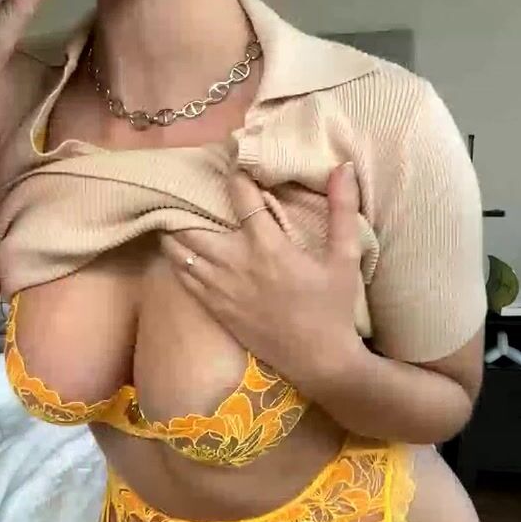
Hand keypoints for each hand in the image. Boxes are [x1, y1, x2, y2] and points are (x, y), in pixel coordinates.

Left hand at [159, 162, 364, 398]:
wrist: (320, 362)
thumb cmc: (334, 308)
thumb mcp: (345, 258)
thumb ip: (342, 210)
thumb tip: (342, 166)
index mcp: (267, 246)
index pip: (241, 196)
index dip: (235, 173)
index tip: (234, 159)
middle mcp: (236, 264)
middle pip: (192, 224)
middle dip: (187, 203)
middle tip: (188, 186)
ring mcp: (220, 289)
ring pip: (180, 252)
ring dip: (176, 230)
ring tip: (176, 214)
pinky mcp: (215, 309)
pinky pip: (183, 278)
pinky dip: (177, 259)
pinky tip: (177, 248)